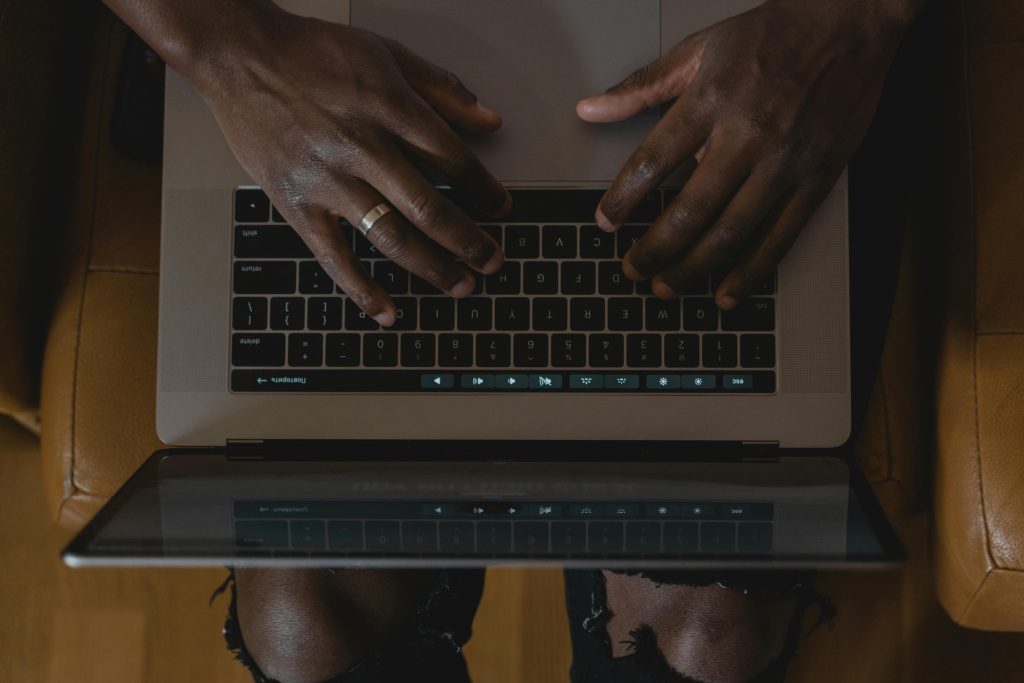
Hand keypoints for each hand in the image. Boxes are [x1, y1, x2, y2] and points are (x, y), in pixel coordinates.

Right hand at [194, 7, 509, 324]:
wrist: (241, 55)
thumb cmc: (312, 52)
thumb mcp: (387, 53)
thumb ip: (443, 88)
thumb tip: (489, 121)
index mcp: (390, 109)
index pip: (453, 160)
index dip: (485, 190)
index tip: (501, 208)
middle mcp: (363, 147)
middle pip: (430, 207)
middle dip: (470, 242)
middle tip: (492, 261)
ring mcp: (328, 181)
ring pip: (391, 236)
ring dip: (432, 268)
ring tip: (461, 286)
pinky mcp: (296, 204)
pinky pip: (334, 257)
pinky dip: (362, 289)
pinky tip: (387, 311)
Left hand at [578, 0, 919, 308]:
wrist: (849, 21)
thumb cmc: (771, 34)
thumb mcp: (697, 49)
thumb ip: (641, 86)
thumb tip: (589, 109)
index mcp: (710, 100)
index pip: (652, 162)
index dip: (623, 200)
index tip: (605, 223)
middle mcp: (746, 135)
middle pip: (690, 210)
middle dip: (655, 250)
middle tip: (632, 270)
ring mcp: (784, 161)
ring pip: (732, 231)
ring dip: (693, 269)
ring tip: (666, 287)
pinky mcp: (817, 178)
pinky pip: (780, 236)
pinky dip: (751, 270)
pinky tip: (726, 292)